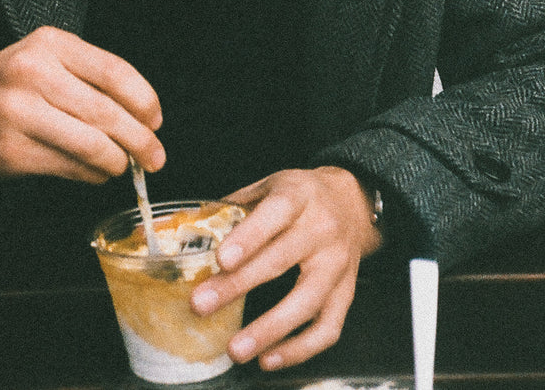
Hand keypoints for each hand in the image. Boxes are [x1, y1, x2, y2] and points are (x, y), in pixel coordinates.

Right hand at [0, 26, 163, 182]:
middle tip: (155, 157)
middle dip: (140, 140)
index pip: (114, 71)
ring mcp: (20, 112)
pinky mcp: (11, 150)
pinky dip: (91, 174)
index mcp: (50, 43)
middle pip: (106, 112)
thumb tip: (141, 117)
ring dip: (117, 162)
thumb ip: (87, 78)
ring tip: (124, 166)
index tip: (156, 120)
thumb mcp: (43, 60)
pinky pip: (68, 166)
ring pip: (91, 144)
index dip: (143, 100)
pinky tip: (96, 173)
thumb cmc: (6, 85)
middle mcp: (34, 72)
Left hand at [191, 166, 381, 369]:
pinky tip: (269, 359)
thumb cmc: (301, 196)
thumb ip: (237, 208)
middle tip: (202, 305)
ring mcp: (338, 263)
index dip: (249, 237)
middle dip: (238, 286)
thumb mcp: (270, 185)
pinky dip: (299, 350)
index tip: (221, 259)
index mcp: (300, 195)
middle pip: (282, 260)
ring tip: (236, 349)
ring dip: (269, 329)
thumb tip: (193, 234)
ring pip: (307, 301)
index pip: (276, 212)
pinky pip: (328, 328)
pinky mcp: (347, 292)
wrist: (352, 203)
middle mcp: (323, 228)